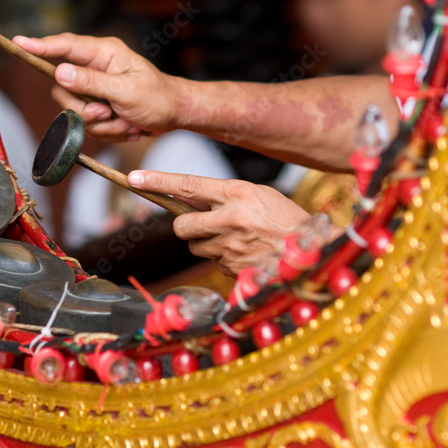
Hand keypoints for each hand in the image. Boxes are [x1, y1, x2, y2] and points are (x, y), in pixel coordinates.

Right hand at [14, 34, 185, 141]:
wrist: (175, 116)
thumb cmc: (158, 98)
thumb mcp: (126, 91)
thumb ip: (92, 82)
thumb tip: (60, 72)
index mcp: (104, 53)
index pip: (65, 46)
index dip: (40, 45)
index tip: (18, 43)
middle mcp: (96, 67)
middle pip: (63, 88)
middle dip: (85, 109)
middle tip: (107, 112)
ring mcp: (96, 88)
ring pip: (76, 111)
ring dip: (102, 124)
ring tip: (126, 121)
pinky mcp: (98, 106)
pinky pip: (89, 124)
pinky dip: (109, 131)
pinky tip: (128, 126)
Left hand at [127, 170, 330, 277]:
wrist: (313, 254)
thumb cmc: (287, 221)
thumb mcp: (260, 196)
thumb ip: (227, 197)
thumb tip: (192, 201)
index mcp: (238, 193)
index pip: (188, 184)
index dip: (158, 181)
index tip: (135, 177)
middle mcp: (230, 219)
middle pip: (182, 225)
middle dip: (186, 227)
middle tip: (202, 225)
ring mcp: (230, 247)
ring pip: (197, 247)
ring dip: (208, 244)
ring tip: (237, 241)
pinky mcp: (232, 270)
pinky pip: (214, 264)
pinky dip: (225, 260)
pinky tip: (247, 255)